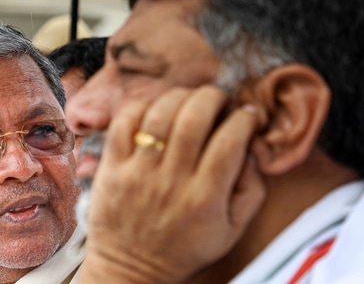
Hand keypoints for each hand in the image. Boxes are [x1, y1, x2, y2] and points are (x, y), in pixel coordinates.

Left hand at [78, 86, 265, 282]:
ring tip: (188, 100)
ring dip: (179, 96)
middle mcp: (172, 181)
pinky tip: (155, 110)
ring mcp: (138, 173)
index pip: (231, 140)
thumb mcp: (231, 230)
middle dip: (212, 96)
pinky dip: (142, 106)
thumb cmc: (184, 248)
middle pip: (194, 117)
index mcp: (205, 198)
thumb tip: (250, 148)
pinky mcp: (112, 168)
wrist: (130, 268)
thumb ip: (251, 190)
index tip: (246, 114)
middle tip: (217, 98)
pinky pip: (124, 123)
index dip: (244, 117)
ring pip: (159, 114)